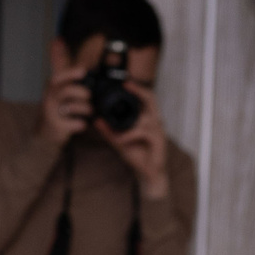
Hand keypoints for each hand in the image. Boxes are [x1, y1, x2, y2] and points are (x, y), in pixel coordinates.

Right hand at [39, 67, 89, 145]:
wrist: (44, 134)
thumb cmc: (57, 112)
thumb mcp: (58, 97)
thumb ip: (70, 88)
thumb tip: (90, 77)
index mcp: (50, 91)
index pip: (58, 79)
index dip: (71, 73)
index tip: (83, 71)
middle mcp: (50, 100)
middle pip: (66, 91)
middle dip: (81, 92)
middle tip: (89, 95)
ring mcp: (52, 114)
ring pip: (70, 107)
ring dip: (84, 108)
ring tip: (90, 110)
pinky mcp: (57, 127)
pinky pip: (73, 123)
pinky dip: (81, 123)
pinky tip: (83, 124)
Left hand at [99, 81, 172, 202]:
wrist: (148, 174)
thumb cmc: (137, 155)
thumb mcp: (119, 141)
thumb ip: (109, 131)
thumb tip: (96, 120)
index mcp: (148, 118)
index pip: (146, 97)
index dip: (136, 87)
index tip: (124, 80)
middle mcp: (155, 121)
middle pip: (152, 99)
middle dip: (140, 90)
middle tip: (126, 84)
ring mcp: (158, 131)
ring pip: (146, 118)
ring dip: (129, 122)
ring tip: (113, 125)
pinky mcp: (159, 142)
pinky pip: (144, 133)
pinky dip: (131, 135)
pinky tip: (121, 140)